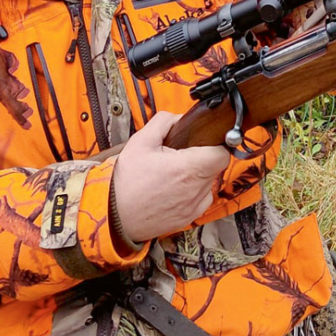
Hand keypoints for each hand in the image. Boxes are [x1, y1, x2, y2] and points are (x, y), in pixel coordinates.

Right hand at [112, 111, 230, 242]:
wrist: (114, 216)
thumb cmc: (126, 182)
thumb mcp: (140, 141)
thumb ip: (164, 122)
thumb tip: (180, 118)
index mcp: (188, 169)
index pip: (222, 153)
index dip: (215, 144)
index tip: (203, 143)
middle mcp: (195, 190)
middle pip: (215, 167)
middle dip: (201, 158)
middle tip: (181, 156)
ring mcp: (193, 206)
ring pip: (208, 183)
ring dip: (196, 176)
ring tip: (173, 174)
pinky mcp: (189, 218)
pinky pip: (200, 199)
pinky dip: (191, 193)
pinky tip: (172, 189)